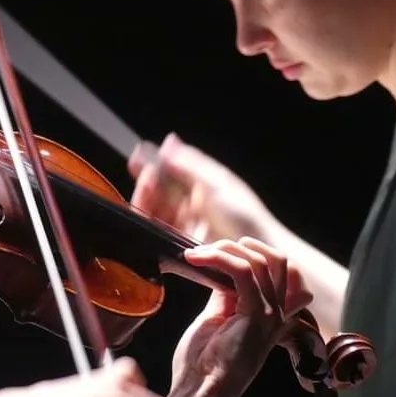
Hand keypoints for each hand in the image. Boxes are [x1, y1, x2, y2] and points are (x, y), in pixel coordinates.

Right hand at [129, 133, 273, 242]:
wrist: (254, 254)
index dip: (155, 164)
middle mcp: (190, 206)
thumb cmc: (245, 217)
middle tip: (144, 173)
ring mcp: (184, 225)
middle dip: (148, 181)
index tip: (141, 154)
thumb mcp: (217, 183)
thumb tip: (168, 142)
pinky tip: (146, 211)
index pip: (171, 173)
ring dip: (146, 198)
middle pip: (160, 192)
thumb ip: (190, 164)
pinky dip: (147, 220)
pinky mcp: (178, 245)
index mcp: (201, 188)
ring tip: (146, 186)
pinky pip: (156, 231)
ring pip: (155, 210)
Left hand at [168, 237, 311, 396]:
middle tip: (211, 247)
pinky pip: (241, 271)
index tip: (224, 249)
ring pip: (258, 261)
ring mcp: (270, 314)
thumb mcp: (215, 319)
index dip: (258, 251)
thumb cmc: (202, 362)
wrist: (200, 390)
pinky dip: (216, 258)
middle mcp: (278, 314)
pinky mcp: (255, 315)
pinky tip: (195, 259)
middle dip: (243, 245)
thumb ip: (224, 295)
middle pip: (278, 259)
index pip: (285, 270)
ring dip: (222, 249)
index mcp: (271, 315)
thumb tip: (219, 271)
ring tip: (196, 254)